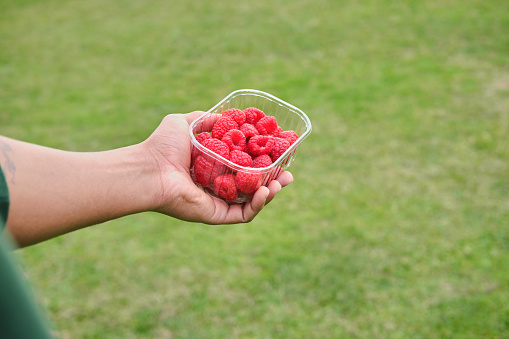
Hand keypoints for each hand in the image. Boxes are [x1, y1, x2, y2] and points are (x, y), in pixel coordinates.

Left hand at [143, 111, 292, 223]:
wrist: (150, 169)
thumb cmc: (162, 146)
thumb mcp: (185, 123)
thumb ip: (205, 119)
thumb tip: (224, 115)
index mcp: (211, 167)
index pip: (243, 167)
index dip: (261, 162)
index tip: (277, 154)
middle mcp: (216, 186)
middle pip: (252, 186)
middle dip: (273, 180)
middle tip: (287, 174)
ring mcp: (217, 202)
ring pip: (251, 202)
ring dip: (271, 193)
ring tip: (283, 182)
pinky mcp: (216, 215)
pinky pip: (243, 214)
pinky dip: (258, 205)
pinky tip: (267, 191)